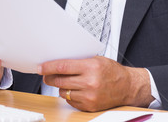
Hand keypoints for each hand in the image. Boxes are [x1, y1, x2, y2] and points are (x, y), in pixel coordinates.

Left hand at [38, 56, 152, 111]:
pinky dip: (70, 95)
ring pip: (64, 91)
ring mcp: (89, 96)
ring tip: (66, 81)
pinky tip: (76, 90)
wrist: (127, 87)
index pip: (62, 67)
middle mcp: (90, 82)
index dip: (48, 67)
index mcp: (90, 67)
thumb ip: (78, 61)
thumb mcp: (96, 60)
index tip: (40, 68)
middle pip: (60, 80)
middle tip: (46, 75)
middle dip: (50, 77)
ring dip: (61, 86)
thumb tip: (57, 62)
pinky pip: (71, 101)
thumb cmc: (112, 71)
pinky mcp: (89, 106)